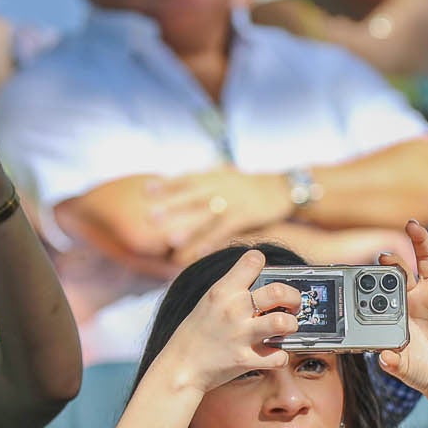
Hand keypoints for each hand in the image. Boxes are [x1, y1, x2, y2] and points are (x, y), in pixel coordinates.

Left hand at [149, 167, 291, 255]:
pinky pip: (226, 231)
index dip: (167, 184)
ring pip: (208, 216)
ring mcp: (234, 202)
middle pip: (193, 197)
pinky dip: (213, 242)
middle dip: (171, 207)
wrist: (280, 187)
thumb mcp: (227, 174)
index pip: (186, 178)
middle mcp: (222, 187)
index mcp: (214, 176)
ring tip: (171, 241)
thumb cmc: (249, 185)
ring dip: (190, 229)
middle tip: (150, 217)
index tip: (146, 190)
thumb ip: (205, 179)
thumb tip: (180, 182)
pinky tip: (200, 253)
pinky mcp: (246, 216)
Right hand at [161, 248, 298, 391]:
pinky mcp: (245, 360)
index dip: (264, 264)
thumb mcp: (208, 302)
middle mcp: (233, 309)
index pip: (253, 260)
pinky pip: (278, 357)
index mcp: (222, 291)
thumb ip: (232, 291)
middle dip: (294, 297)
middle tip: (293, 305)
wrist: (179, 368)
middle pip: (279, 291)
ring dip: (291, 325)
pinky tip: (274, 354)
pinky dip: (280, 356)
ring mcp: (240, 335)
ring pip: (283, 323)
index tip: (268, 274)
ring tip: (287, 328)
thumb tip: (260, 283)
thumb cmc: (195, 334)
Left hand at [379, 218, 427, 396]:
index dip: (393, 264)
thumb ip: (392, 360)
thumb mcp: (403, 365)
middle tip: (411, 225)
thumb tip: (383, 357)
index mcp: (409, 303)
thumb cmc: (421, 368)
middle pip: (424, 259)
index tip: (385, 256)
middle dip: (418, 241)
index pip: (400, 276)